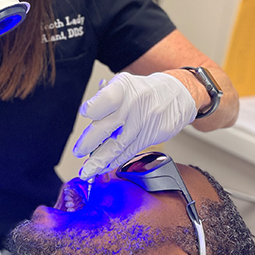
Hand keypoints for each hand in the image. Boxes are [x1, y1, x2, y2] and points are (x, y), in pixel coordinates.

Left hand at [73, 72, 196, 179]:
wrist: (176, 95)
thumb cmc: (142, 91)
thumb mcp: (123, 84)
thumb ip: (104, 101)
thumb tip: (87, 121)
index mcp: (124, 88)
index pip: (105, 100)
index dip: (92, 109)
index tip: (85, 114)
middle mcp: (133, 105)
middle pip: (107, 127)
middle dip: (89, 142)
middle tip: (78, 151)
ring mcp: (143, 122)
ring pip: (118, 145)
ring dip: (99, 161)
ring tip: (87, 170)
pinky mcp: (151, 137)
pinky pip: (129, 152)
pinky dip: (115, 162)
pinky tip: (104, 168)